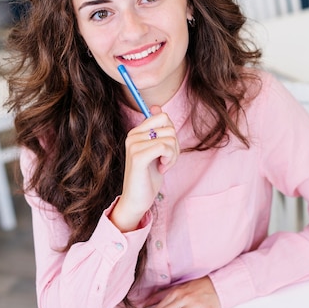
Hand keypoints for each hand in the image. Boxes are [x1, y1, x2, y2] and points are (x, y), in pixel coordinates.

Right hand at [110, 106, 179, 231]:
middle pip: (169, 127)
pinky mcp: (138, 157)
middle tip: (166, 160)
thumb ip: (158, 131)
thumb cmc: (148, 177)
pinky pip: (164, 147)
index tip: (165, 150)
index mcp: (136, 132)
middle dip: (175, 146)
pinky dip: (169, 159)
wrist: (137, 200)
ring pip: (169, 138)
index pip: (163, 116)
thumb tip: (156, 107)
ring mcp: (134, 145)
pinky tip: (162, 168)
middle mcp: (132, 136)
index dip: (171, 134)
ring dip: (173, 155)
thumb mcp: (156, 151)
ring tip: (163, 165)